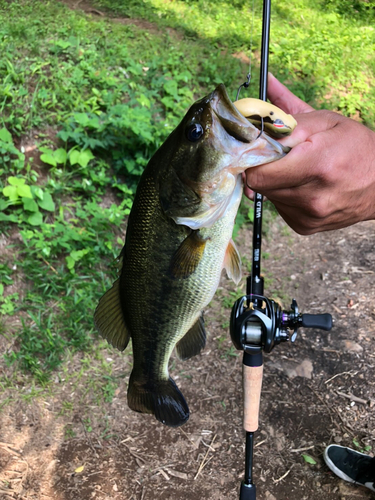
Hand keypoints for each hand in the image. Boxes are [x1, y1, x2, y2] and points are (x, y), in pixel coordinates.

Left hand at [245, 73, 374, 233]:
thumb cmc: (356, 148)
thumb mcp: (327, 121)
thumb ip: (288, 114)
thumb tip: (257, 99)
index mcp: (317, 165)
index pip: (258, 172)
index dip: (253, 158)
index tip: (259, 148)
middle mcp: (311, 197)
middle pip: (260, 184)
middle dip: (264, 167)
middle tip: (281, 156)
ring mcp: (308, 216)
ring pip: (268, 195)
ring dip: (275, 181)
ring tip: (298, 170)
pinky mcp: (304, 226)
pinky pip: (279, 207)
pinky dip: (285, 195)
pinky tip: (304, 186)